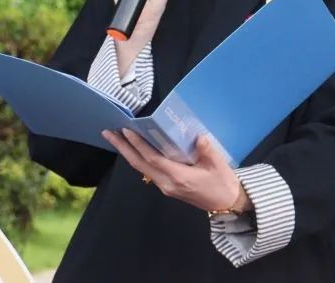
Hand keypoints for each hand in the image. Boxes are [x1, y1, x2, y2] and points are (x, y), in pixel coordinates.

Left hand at [103, 130, 249, 213]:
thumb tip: (197, 136)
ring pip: (142, 168)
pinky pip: (149, 170)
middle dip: (123, 148)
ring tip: (117, 138)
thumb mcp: (218, 164)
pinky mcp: (168, 186)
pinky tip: (136, 148)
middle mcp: (167, 183)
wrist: (226, 203)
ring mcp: (166, 186)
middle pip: (140, 164)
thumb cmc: (222, 182)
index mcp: (178, 177)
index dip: (139, 145)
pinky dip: (139, 157)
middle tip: (108, 132)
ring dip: (128, 152)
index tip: (127, 130)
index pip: (153, 159)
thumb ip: (206, 149)